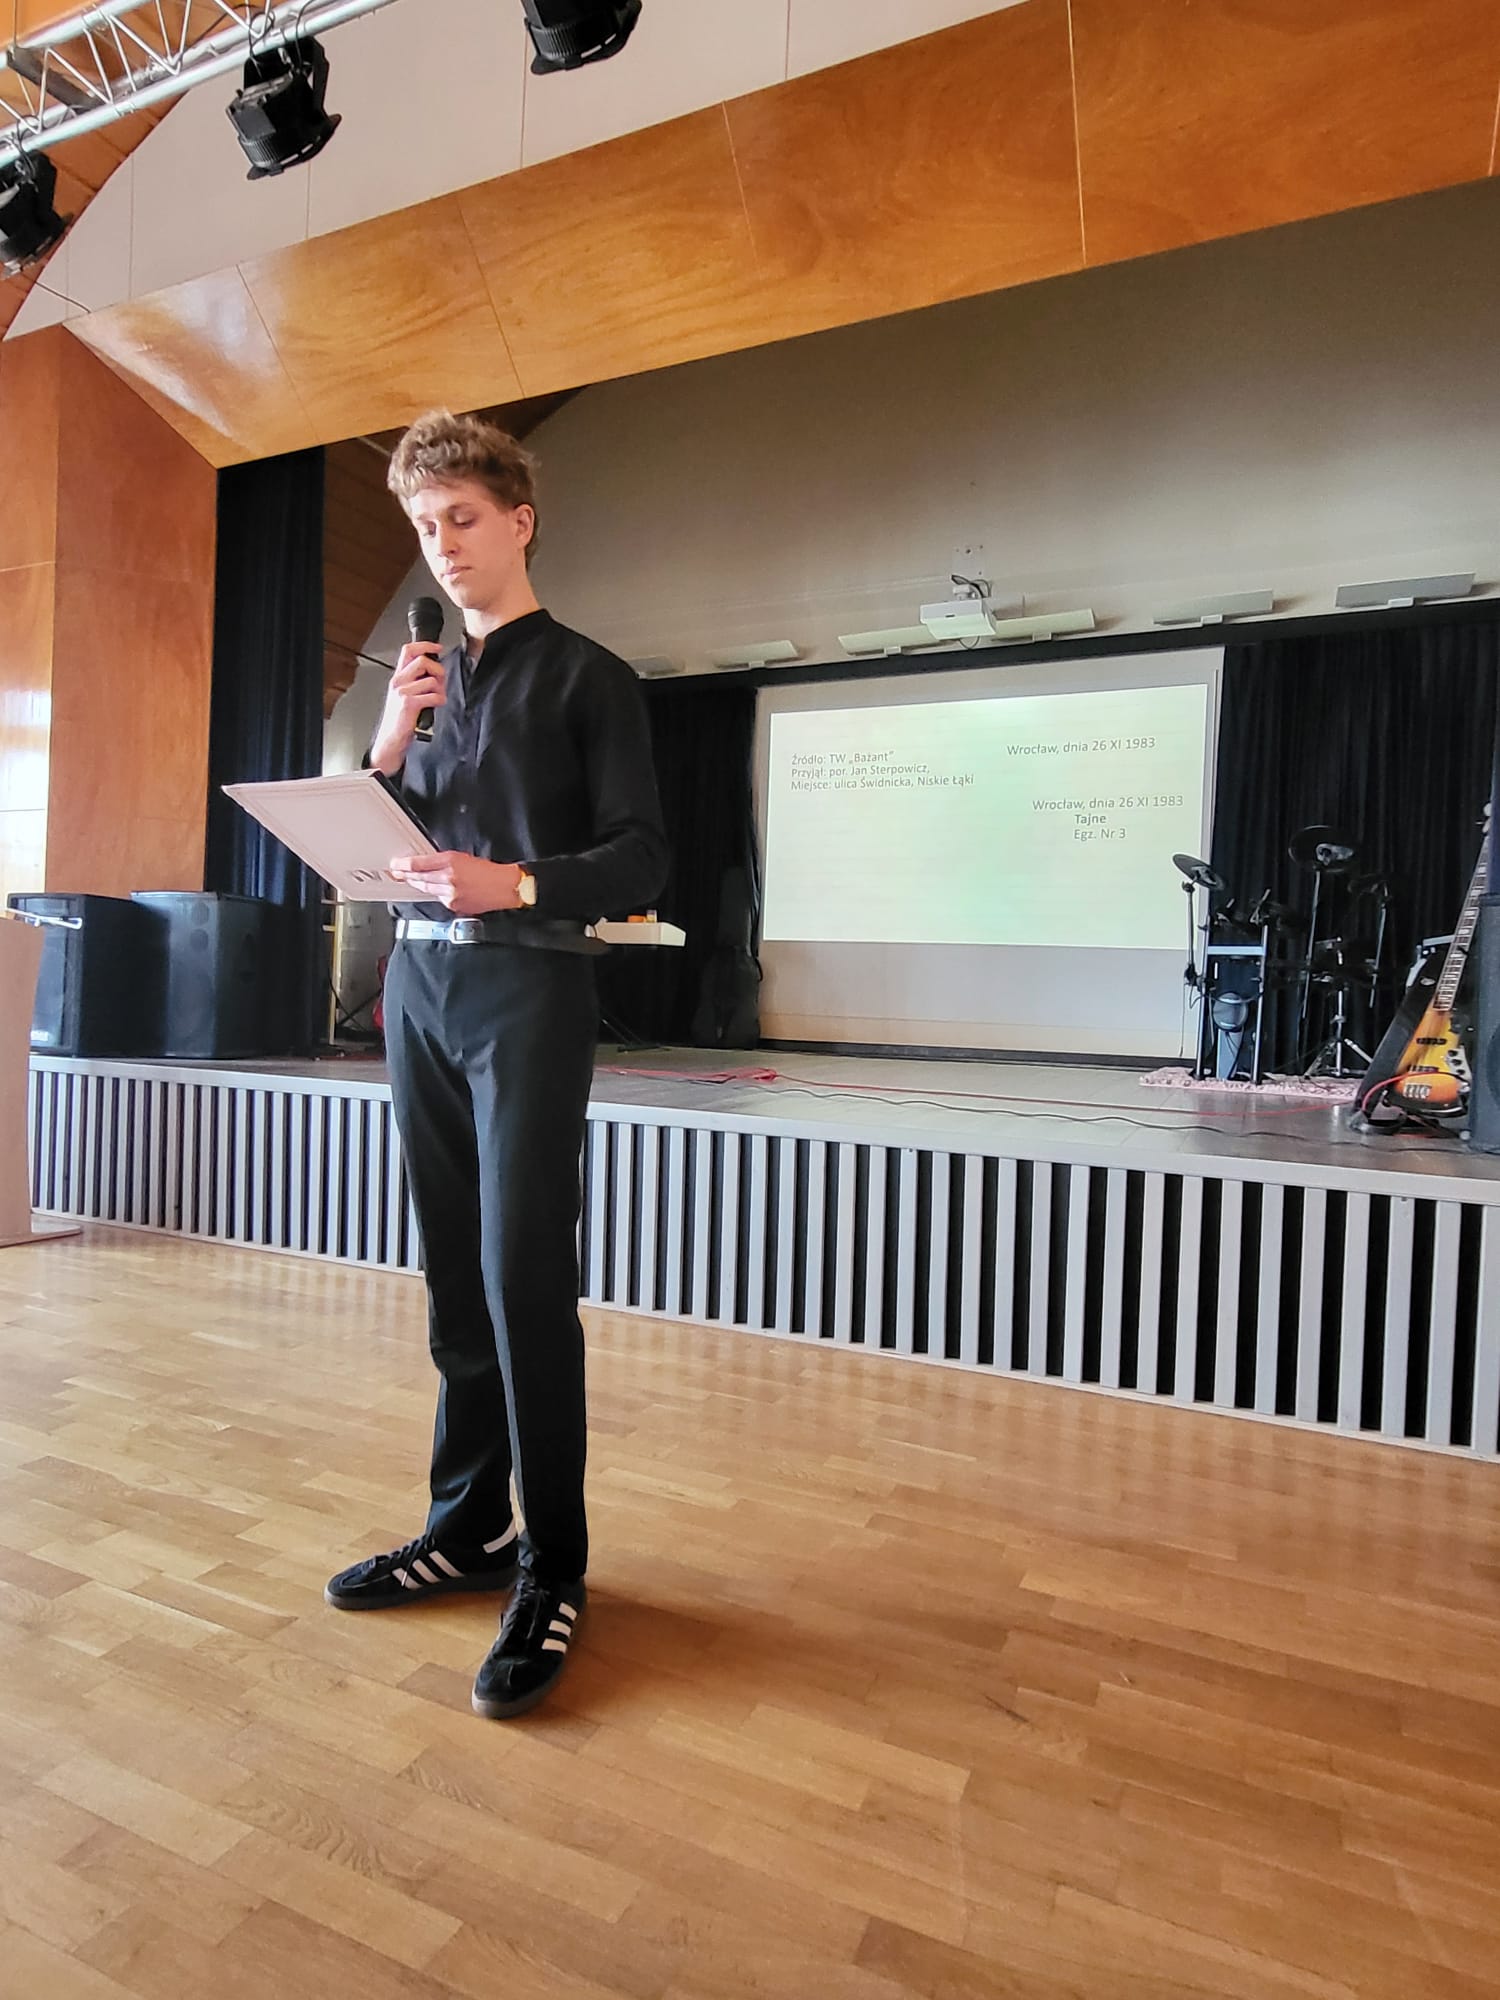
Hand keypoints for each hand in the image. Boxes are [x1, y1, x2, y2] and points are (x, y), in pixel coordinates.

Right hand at [370, 642, 444, 771]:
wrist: (391, 738)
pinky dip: (440, 700)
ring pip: (430, 680)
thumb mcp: (405, 694)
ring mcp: (403, 692)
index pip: (408, 650)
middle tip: (440, 682)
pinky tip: (436, 705)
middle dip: (438, 670)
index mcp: (398, 677)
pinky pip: (433, 695)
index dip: (425, 645)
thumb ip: (416, 680)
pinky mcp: (409, 704)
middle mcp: (399, 682)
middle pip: (422, 661)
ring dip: (440, 689)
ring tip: (437, 697)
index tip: (437, 647)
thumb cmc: (400, 718)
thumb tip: (435, 670)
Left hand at [390, 852, 525, 915]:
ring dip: (417, 884)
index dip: (404, 865)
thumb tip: (426, 865)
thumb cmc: (488, 871)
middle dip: (406, 875)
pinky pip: (438, 898)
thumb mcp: (464, 857)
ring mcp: (450, 894)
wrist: (504, 887)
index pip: (420, 864)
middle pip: (419, 877)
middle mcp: (448, 878)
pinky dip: (434, 892)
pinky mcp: (454, 905)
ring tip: (409, 880)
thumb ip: (444, 861)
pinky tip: (432, 889)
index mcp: (451, 862)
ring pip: (426, 888)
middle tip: (396, 872)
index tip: (396, 864)